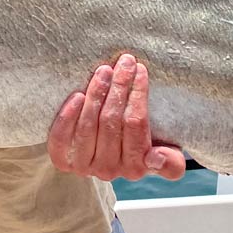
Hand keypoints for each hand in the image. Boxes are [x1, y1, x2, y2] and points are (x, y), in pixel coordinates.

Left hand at [48, 54, 187, 181]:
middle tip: (124, 62)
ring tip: (104, 70)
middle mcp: (109, 170)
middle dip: (119, 87)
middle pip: (111, 121)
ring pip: (88, 126)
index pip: (135, 124)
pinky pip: (61, 139)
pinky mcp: (62, 160)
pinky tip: (77, 95)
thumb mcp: (165, 155)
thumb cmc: (140, 145)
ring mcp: (83, 166)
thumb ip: (170, 163)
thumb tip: (156, 158)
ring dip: (96, 94)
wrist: (107, 153)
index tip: (141, 70)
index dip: (138, 95)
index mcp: (136, 167)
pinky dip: (67, 117)